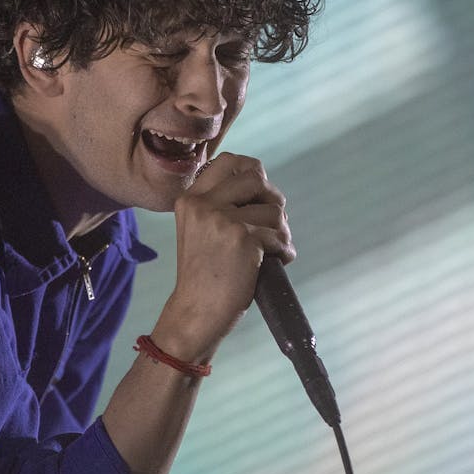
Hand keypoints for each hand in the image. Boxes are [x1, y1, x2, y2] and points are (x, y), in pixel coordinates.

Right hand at [152, 153, 293, 360]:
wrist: (196, 311)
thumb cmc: (205, 275)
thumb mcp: (200, 229)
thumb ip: (221, 204)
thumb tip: (265, 186)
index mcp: (191, 199)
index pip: (228, 161)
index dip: (252, 171)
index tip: (260, 192)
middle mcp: (203, 204)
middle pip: (256, 178)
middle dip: (273, 200)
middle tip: (272, 224)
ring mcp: (222, 219)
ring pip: (273, 210)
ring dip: (281, 232)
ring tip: (272, 251)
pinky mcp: (242, 238)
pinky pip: (279, 236)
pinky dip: (283, 251)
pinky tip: (273, 263)